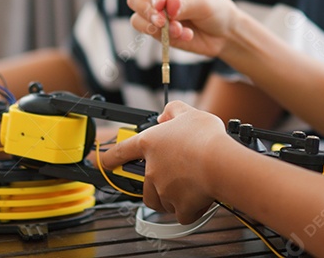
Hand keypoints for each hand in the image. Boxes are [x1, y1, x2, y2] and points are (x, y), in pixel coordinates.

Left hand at [100, 101, 229, 223]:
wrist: (220, 163)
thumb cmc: (205, 138)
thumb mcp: (188, 113)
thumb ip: (173, 110)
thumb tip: (164, 115)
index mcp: (150, 144)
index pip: (121, 151)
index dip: (110, 157)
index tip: (103, 161)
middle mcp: (152, 170)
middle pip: (145, 185)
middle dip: (157, 184)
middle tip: (175, 176)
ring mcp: (163, 190)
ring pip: (161, 201)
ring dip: (171, 198)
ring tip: (189, 186)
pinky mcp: (179, 207)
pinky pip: (181, 213)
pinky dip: (189, 210)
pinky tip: (200, 199)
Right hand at [127, 0, 238, 56]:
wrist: (224, 34)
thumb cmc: (215, 9)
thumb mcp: (203, 4)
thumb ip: (184, 5)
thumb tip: (168, 6)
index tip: (160, 2)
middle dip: (147, 10)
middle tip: (162, 20)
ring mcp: (156, 14)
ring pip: (137, 18)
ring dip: (154, 26)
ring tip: (178, 30)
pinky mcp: (158, 31)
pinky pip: (151, 34)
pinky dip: (166, 36)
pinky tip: (186, 35)